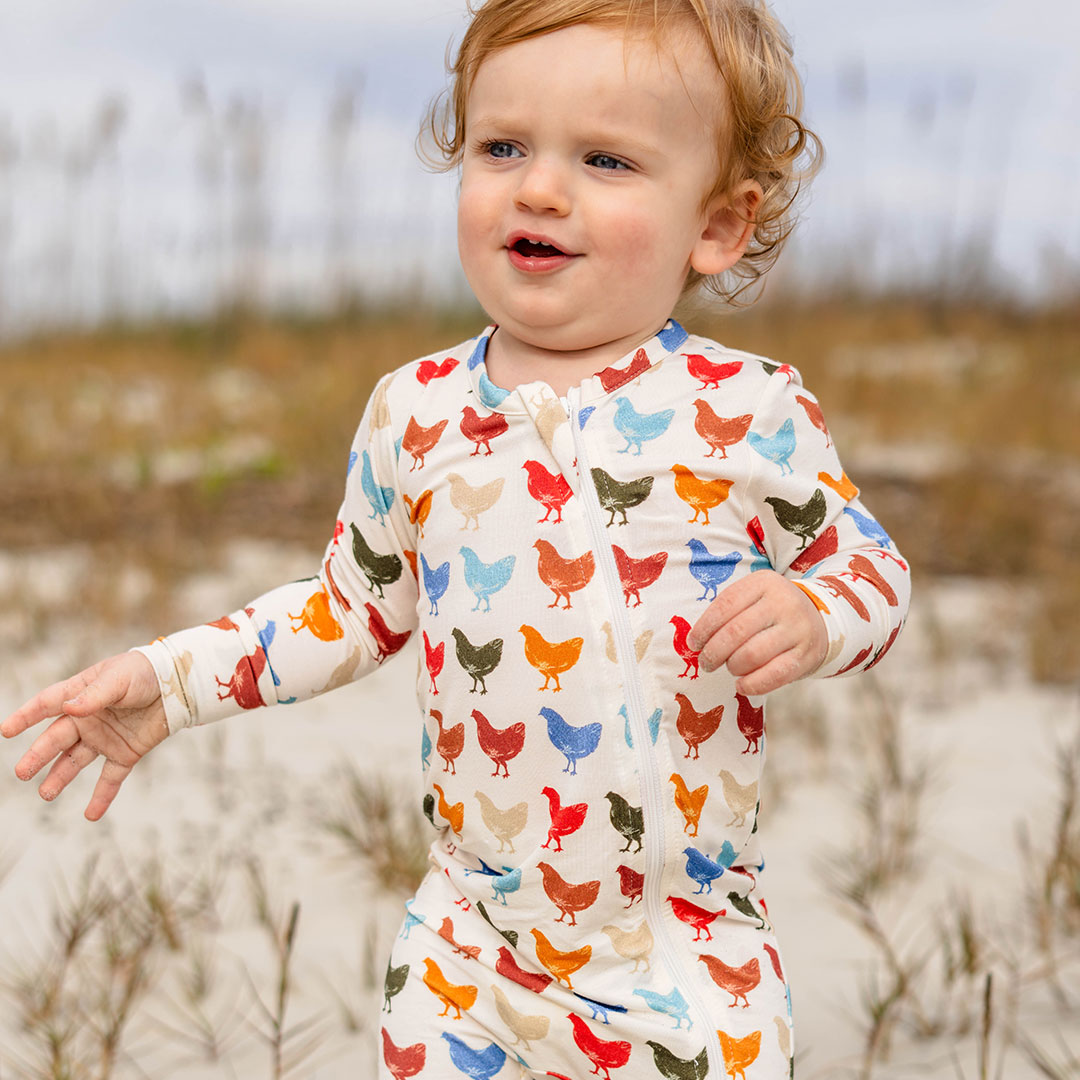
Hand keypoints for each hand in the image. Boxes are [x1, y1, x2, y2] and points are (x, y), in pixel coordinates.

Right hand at [1, 651, 167, 820]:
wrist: (179, 685)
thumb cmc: (145, 672)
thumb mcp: (119, 679)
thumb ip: (94, 696)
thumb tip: (68, 708)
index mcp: (81, 695)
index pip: (47, 705)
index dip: (26, 716)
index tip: (6, 731)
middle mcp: (88, 719)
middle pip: (56, 739)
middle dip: (38, 756)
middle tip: (22, 772)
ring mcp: (105, 738)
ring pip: (75, 762)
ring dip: (59, 778)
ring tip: (45, 794)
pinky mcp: (125, 753)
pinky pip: (110, 778)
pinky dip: (101, 797)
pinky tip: (90, 815)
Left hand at [688, 570, 826, 695]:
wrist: (820, 620)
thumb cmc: (773, 611)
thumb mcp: (754, 597)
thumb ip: (727, 612)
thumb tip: (696, 641)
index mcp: (764, 583)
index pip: (725, 605)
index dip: (704, 628)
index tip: (693, 643)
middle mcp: (784, 602)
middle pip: (736, 632)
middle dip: (713, 652)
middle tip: (706, 663)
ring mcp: (797, 629)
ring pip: (752, 654)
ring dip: (732, 666)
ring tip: (729, 668)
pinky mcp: (807, 655)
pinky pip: (774, 675)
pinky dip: (752, 684)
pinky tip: (741, 685)